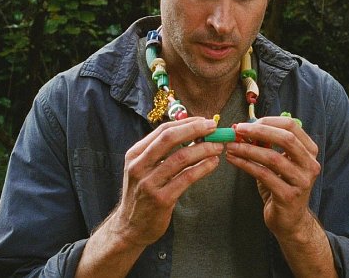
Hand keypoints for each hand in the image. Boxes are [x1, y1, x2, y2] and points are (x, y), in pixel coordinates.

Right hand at [107, 117, 222, 246]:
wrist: (130, 226)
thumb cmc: (142, 194)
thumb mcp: (143, 169)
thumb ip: (161, 152)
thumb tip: (192, 132)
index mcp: (135, 154)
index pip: (162, 130)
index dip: (186, 123)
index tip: (204, 121)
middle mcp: (139, 166)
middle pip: (169, 138)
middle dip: (195, 129)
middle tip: (214, 128)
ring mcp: (149, 182)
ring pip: (180, 157)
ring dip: (203, 149)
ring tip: (218, 147)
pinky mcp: (161, 199)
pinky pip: (186, 178)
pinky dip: (203, 167)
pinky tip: (213, 163)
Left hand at [225, 116, 320, 240]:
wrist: (290, 220)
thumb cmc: (281, 186)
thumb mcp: (277, 162)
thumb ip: (266, 145)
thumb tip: (244, 128)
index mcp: (309, 151)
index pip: (291, 126)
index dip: (267, 121)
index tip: (246, 123)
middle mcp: (310, 164)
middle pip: (286, 138)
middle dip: (258, 131)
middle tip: (237, 130)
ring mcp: (301, 181)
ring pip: (272, 158)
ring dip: (247, 149)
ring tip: (230, 146)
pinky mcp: (288, 196)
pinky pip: (263, 175)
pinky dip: (245, 164)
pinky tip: (232, 160)